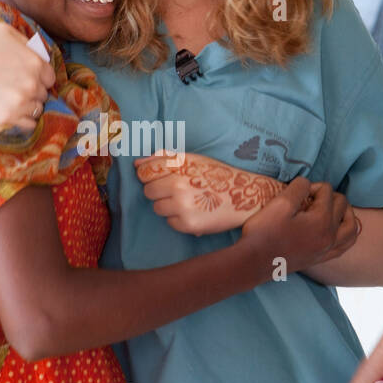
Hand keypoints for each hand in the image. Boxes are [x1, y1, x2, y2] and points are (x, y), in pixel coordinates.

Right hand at [0, 23, 55, 130]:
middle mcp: (33, 83)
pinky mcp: (9, 117)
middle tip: (15, 90)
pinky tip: (11, 113)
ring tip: (10, 101)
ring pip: (36, 110)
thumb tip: (38, 51)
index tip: (28, 80)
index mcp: (35, 63)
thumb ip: (26, 42)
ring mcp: (22, 102)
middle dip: (32, 92)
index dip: (39, 79)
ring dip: (27, 107)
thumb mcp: (4, 32)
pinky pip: (28, 124)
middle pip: (43, 94)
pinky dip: (22, 120)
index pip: (50, 77)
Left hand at [134, 150, 281, 234]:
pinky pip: (170, 222)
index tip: (157, 178)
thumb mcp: (193, 159)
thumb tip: (137, 164)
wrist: (246, 195)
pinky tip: (194, 212)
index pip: (144, 171)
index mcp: (179, 164)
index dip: (148, 175)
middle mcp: (178, 183)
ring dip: (168, 206)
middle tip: (176, 191)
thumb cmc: (217, 175)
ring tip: (187, 202)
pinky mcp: (188, 224)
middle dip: (158, 192)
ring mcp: (182, 205)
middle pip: (148, 191)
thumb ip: (164, 158)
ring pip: (157, 208)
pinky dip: (178, 219)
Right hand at [239, 177, 360, 280]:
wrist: (254, 262)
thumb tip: (307, 184)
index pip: (327, 191)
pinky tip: (336, 229)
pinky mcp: (322, 258)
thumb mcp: (280, 203)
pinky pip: (346, 245)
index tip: (296, 192)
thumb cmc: (264, 232)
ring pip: (352, 227)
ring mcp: (328, 249)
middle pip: (342, 205)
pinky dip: (346, 233)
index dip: (311, 186)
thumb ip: (299, 187)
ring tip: (332, 208)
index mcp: (322, 221)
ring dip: (345, 213)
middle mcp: (331, 236)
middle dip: (328, 196)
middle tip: (308, 198)